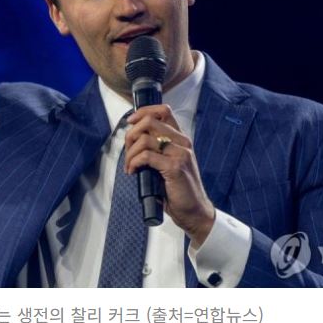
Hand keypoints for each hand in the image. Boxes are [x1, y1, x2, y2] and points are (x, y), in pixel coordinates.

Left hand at [124, 105, 215, 246]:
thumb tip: (133, 139)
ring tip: (130, 165)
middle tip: (127, 150)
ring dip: (130, 152)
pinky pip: (146, 156)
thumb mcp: (169, 163)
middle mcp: (183, 142)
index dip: (143, 112)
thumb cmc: (179, 189)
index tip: (130, 122)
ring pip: (145, 139)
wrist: (195, 211)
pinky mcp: (175, 167)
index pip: (163, 111)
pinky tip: (133, 171)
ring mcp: (180, 154)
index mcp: (181, 139)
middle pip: (150, 121)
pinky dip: (134, 162)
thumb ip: (157, 149)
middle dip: (131, 134)